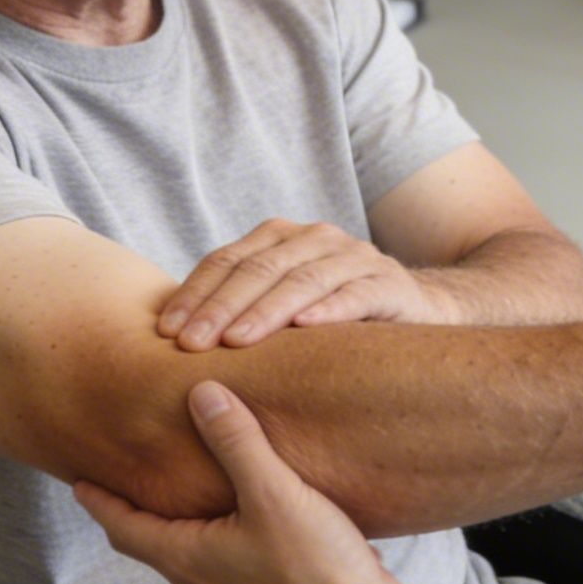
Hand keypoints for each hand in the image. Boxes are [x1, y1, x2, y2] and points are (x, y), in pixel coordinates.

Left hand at [71, 383, 413, 583]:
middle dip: (141, 512)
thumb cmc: (313, 570)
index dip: (100, 502)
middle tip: (131, 482)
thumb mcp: (273, 493)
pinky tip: (254, 524)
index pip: (124, 527)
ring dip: (187, 528)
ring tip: (193, 496)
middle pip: (155, 545)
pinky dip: (227, 542)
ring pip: (196, 559)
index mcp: (187, 559)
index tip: (78, 482)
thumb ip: (236, 442)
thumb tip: (201, 394)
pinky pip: (233, 569)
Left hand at [158, 220, 446, 349]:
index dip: (194, 293)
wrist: (416, 311)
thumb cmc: (332, 317)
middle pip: (260, 269)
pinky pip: (357, 294)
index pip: (227, 260)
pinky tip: (306, 327)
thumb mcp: (282, 307)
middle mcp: (316, 239)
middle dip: (221, 307)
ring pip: (303, 279)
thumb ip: (238, 310)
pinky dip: (331, 309)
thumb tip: (168, 341)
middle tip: (191, 345)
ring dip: (267, 311)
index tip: (166, 332)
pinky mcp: (390, 285)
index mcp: (281, 238)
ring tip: (237, 341)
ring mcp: (355, 258)